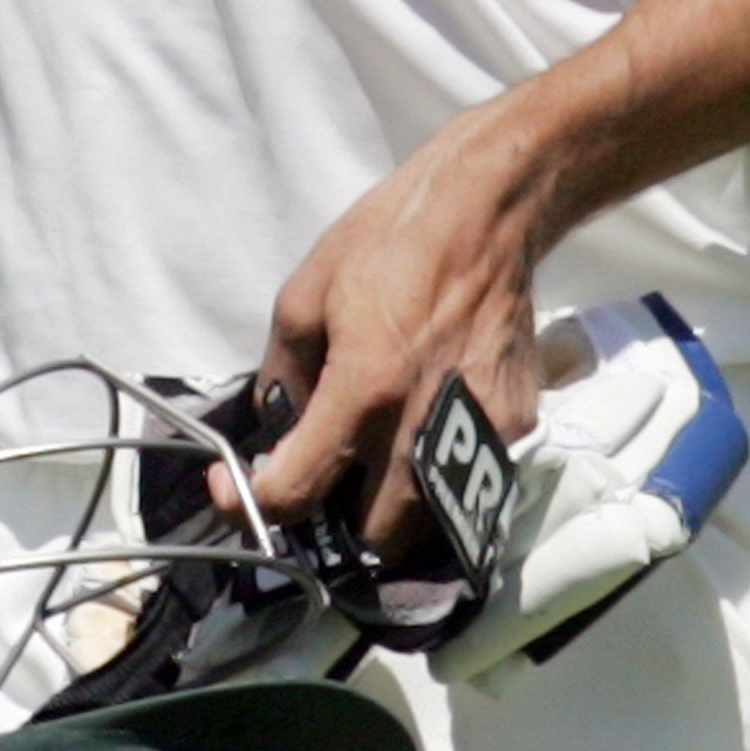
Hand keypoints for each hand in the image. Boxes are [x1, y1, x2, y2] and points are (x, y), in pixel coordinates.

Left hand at [232, 105, 551, 555]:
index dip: (249, 504)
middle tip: (312, 487)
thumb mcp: (303, 297)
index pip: (297, 489)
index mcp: (364, 388)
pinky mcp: (517, 424)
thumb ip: (282, 374)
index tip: (232, 488)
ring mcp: (481, 432)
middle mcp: (424, 425)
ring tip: (362, 473)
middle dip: (332, 526)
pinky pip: (470, 482)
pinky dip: (436, 477)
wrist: (484, 213)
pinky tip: (417, 434)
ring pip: (426, 524)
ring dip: (386, 515)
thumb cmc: (386, 243)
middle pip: (372, 536)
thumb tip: (277, 427)